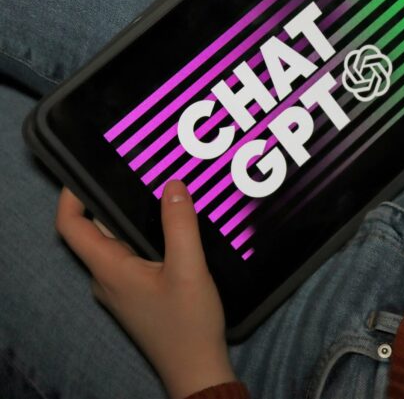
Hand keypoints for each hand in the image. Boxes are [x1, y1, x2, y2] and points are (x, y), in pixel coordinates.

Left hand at [56, 181, 235, 398]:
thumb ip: (180, 225)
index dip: (71, 195)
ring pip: (118, 244)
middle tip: (141, 174)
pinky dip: (147, 237)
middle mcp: (107, 278)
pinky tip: (174, 231)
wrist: (196, 368)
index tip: (88, 171)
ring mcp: (121, 289)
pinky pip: (133, 257)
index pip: (71, 226)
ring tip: (161, 195)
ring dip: (134, 219)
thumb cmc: (188, 323)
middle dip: (114, 200)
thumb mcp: (189, 269)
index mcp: (109, 269)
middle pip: (97, 230)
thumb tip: (172, 185)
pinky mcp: (138, 295)